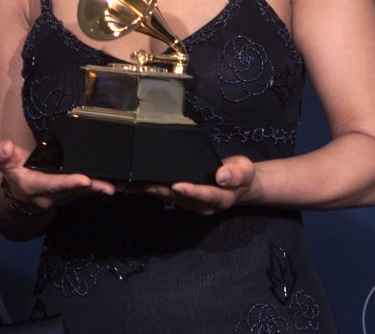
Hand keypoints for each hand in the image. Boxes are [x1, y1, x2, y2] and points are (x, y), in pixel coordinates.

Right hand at [0, 139, 115, 216]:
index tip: (83, 180)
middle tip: (109, 187)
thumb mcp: (2, 162)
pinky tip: (116, 184)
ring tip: (116, 185)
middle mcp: (50, 195)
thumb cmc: (14, 172)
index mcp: (34, 186)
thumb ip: (1, 155)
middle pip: (73, 192)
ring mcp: (62, 197)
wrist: (19, 192)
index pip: (52, 184)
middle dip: (91, 188)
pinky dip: (99, 188)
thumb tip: (5, 147)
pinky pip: (86, 192)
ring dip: (99, 189)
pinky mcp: (71, 195)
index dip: (67, 183)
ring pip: (83, 194)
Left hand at [136, 156, 257, 215]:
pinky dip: (146, 188)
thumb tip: (222, 175)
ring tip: (128, 184)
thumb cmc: (241, 175)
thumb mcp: (246, 170)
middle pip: (179, 198)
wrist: (238, 185)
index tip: (177, 185)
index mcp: (219, 198)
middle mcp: (200, 204)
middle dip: (160, 191)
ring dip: (147, 190)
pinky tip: (129, 183)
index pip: (204, 195)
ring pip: (167, 197)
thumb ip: (236, 173)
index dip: (190, 191)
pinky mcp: (179, 197)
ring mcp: (188, 202)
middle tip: (142, 184)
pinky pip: (162, 193)